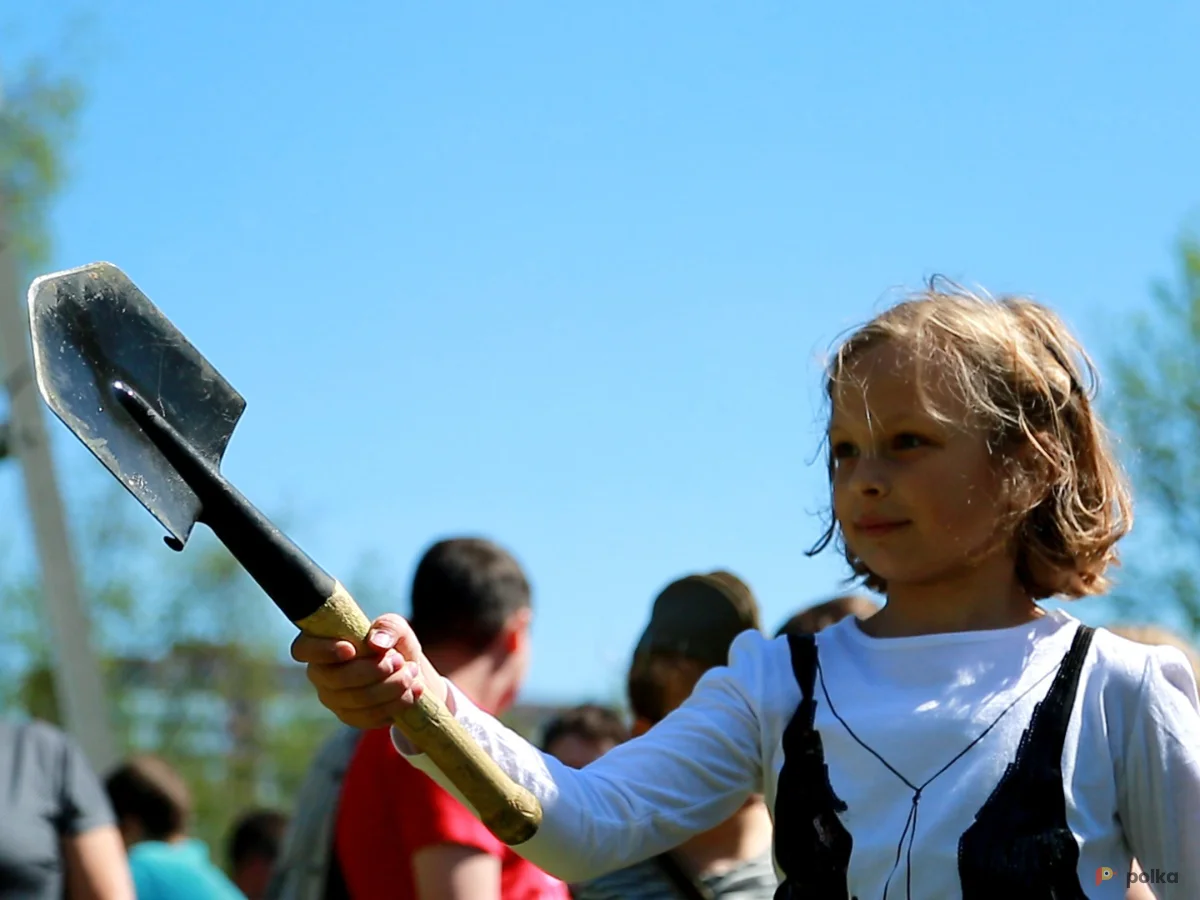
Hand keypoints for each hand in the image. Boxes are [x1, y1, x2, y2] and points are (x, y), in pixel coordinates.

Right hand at [290, 613, 449, 728]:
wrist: (407, 672)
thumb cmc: (393, 643)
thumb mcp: (396, 627)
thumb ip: (388, 627)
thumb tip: (376, 643)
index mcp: (321, 644)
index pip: (303, 649)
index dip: (323, 651)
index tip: (351, 648)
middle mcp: (321, 674)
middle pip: (336, 679)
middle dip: (373, 670)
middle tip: (399, 660)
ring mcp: (333, 699)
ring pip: (357, 699)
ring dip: (390, 686)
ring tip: (411, 673)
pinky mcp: (351, 717)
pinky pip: (370, 717)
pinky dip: (396, 703)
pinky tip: (413, 689)